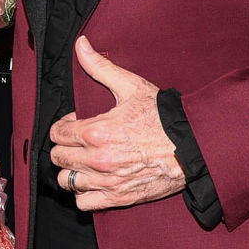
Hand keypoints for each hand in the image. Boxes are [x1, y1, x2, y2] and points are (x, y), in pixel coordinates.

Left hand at [49, 34, 186, 211]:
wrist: (192, 147)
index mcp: (95, 131)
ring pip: (67, 181)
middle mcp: (96, 159)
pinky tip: (94, 182)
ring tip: (84, 163)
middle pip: (58, 158)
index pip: (56, 134)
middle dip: (65, 148)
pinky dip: (84, 194)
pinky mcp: (117, 198)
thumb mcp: (132, 87)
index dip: (63, 127)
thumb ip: (100, 68)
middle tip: (79, 142)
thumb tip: (81, 45)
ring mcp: (106, 181)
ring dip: (72, 171)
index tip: (75, 125)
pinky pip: (83, 202)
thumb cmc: (163, 118)